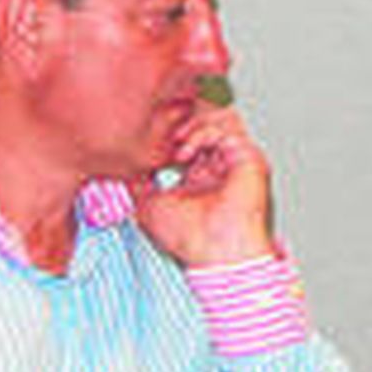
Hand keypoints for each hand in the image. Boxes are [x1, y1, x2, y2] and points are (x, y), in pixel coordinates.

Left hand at [133, 105, 274, 266]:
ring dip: (195, 124)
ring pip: (221, 120)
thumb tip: (123, 172)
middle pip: (207, 124)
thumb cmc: (188, 238)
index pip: (191, 139)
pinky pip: (228, 130)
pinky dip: (203, 133)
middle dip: (184, 122)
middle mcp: (221, 167)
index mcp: (201, 177)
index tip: (151, 138)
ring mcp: (236, 161)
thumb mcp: (148, 207)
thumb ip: (139, 186)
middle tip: (164, 132)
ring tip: (177, 139)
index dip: (171, 133)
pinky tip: (186, 149)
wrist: (213, 251)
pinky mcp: (248, 158)